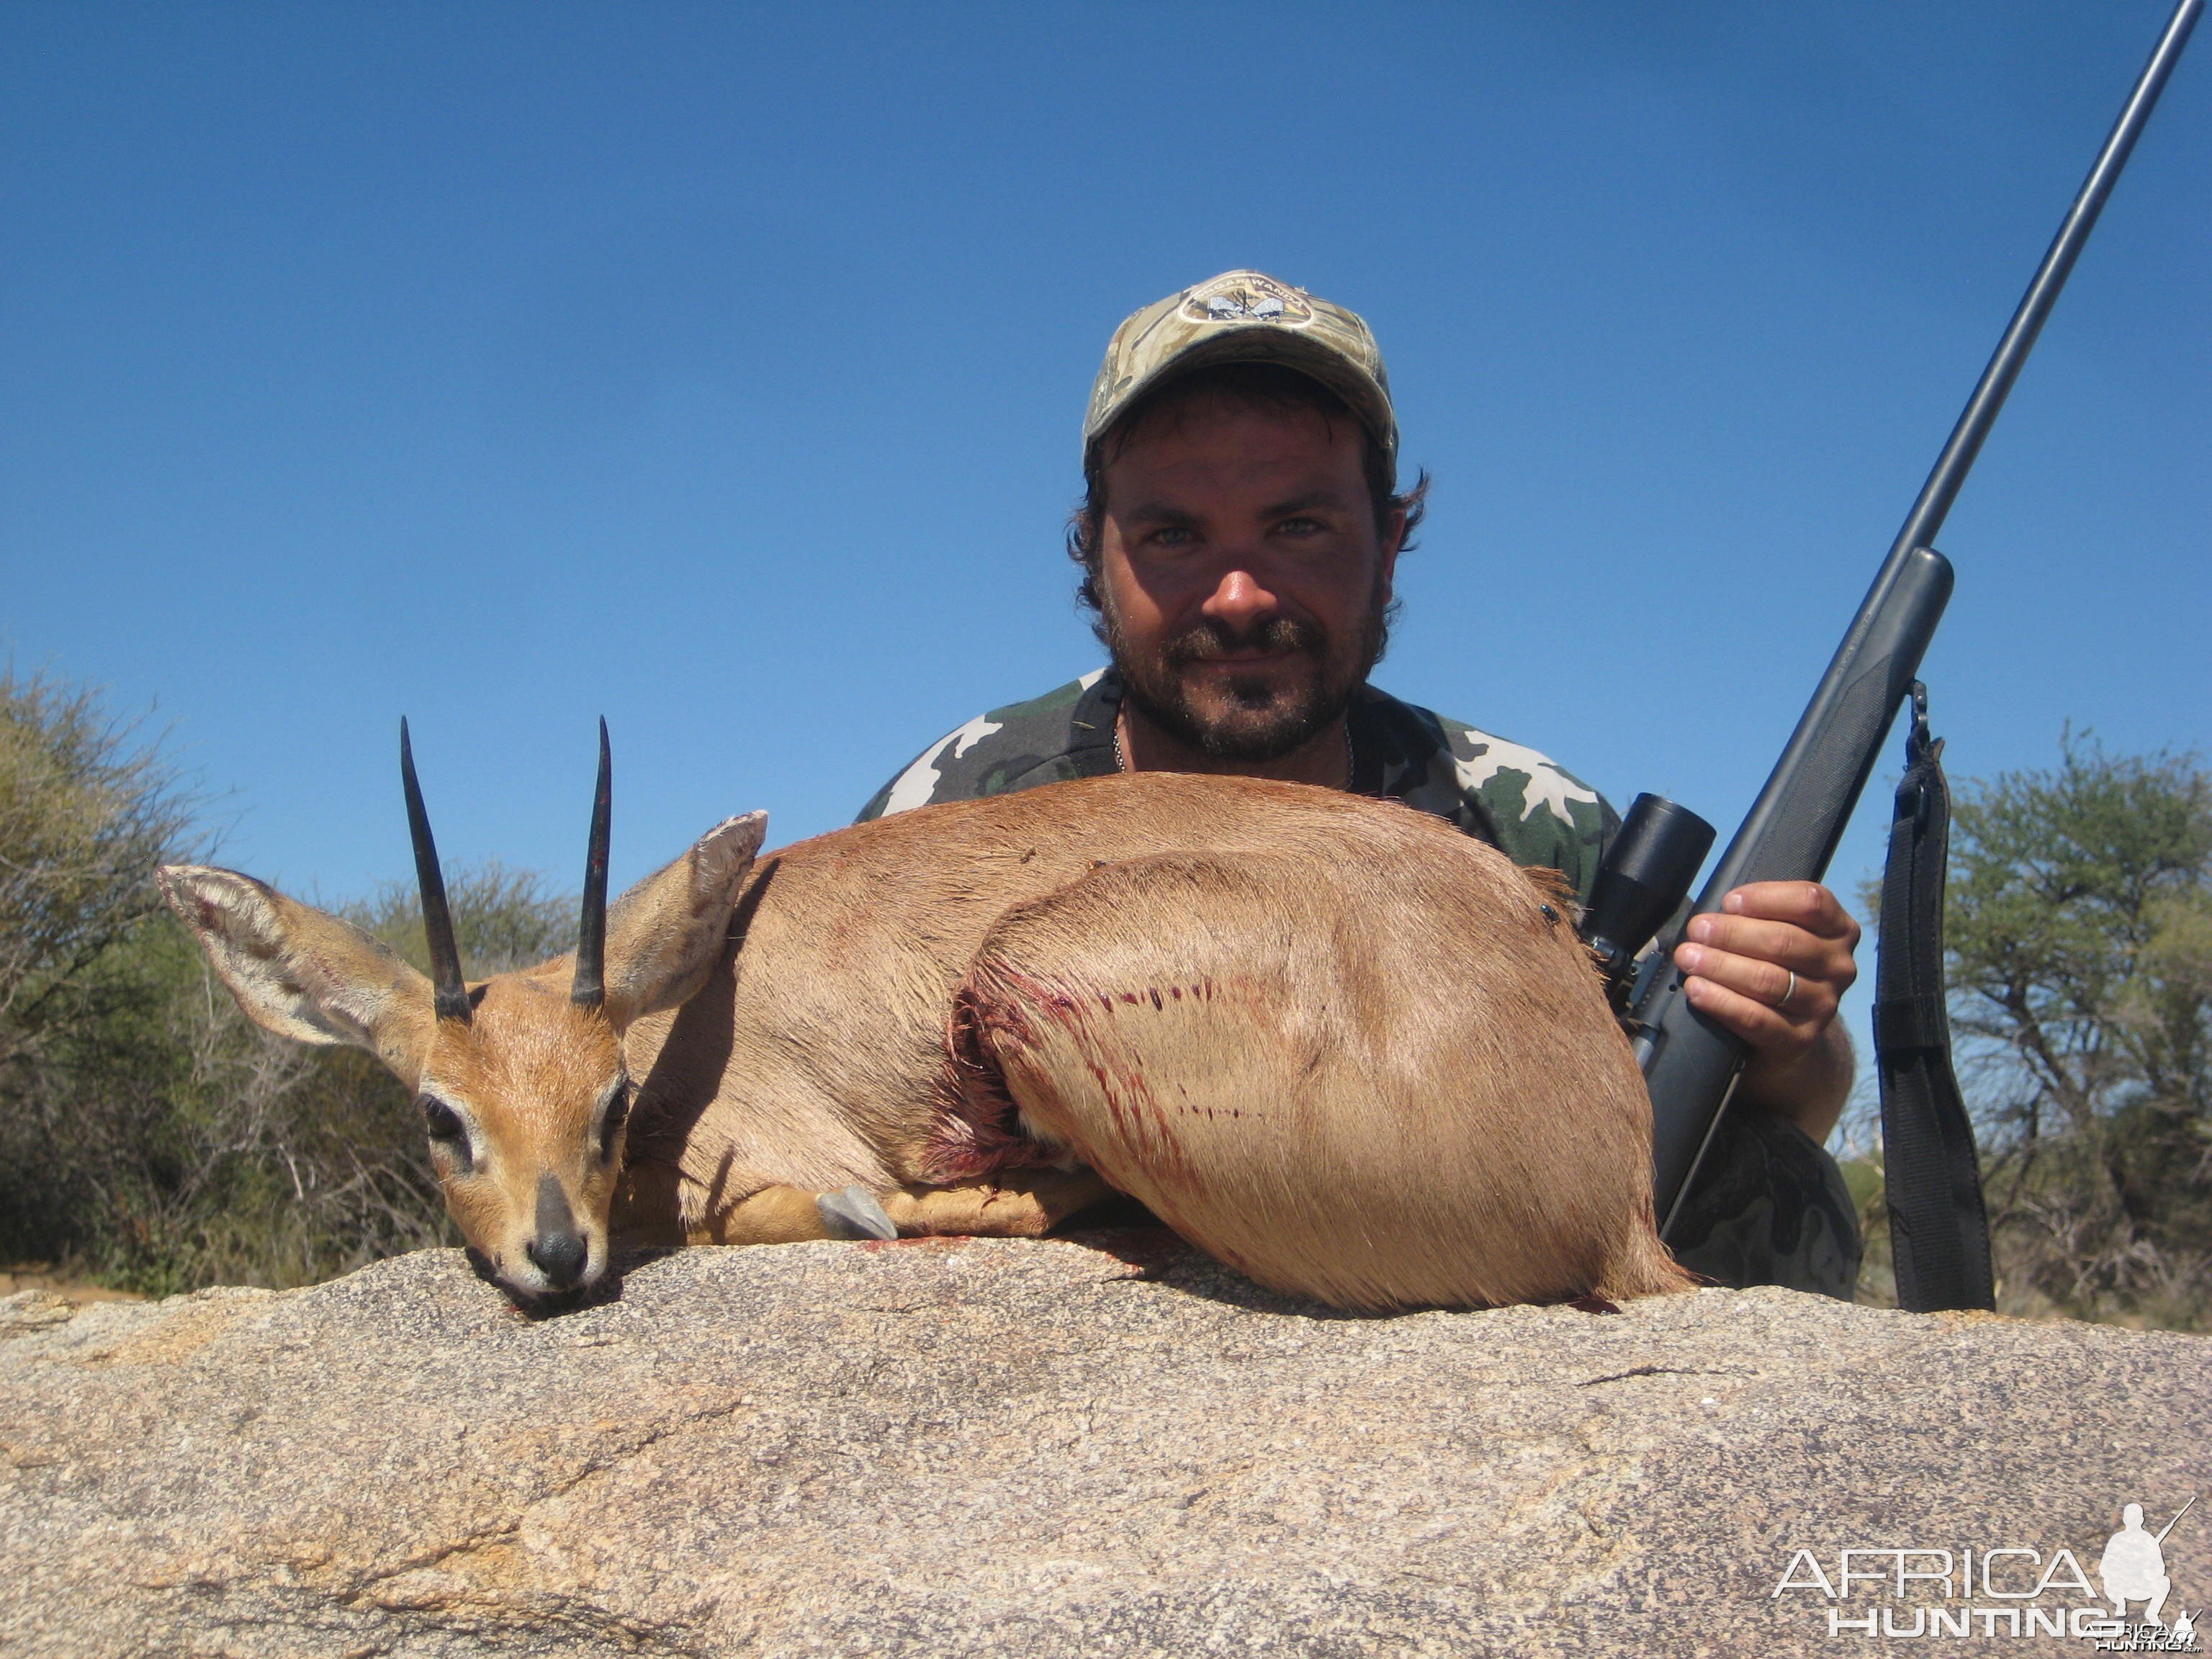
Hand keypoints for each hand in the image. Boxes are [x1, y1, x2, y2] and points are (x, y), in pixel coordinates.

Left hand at [1672, 881, 1859, 1140]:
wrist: (1786, 1030)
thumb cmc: (1773, 965)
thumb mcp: (1776, 932)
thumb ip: (1758, 916)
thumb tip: (1714, 915)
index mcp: (1837, 929)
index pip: (1811, 902)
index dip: (1766, 898)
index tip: (1729, 902)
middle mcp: (1838, 965)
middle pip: (1784, 941)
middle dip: (1732, 933)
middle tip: (1697, 930)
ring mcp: (1824, 1004)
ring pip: (1769, 980)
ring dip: (1721, 966)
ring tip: (1689, 958)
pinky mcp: (1802, 1038)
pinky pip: (1757, 1019)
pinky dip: (1722, 1002)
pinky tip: (1697, 990)